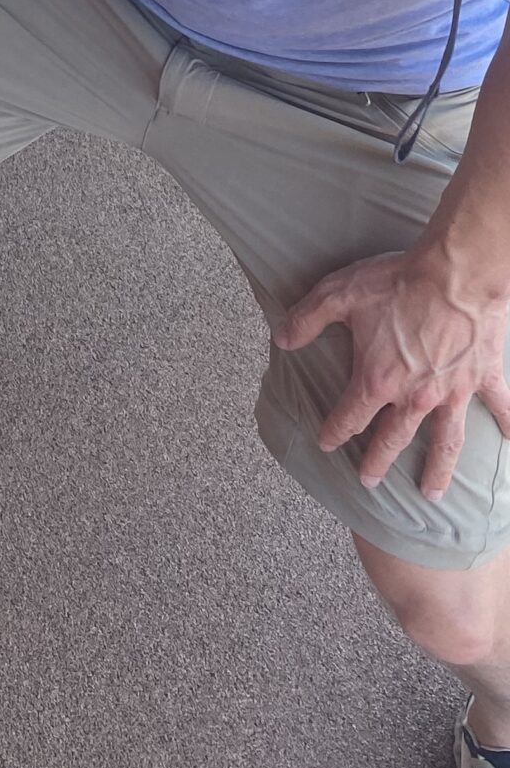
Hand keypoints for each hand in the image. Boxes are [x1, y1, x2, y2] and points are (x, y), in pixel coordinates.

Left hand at [275, 247, 509, 497]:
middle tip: (370, 482)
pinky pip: (501, 408)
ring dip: (438, 469)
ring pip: (447, 441)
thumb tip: (281, 339)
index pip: (350, 415)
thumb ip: (307, 319)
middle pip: (394, 437)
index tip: (327, 443)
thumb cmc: (397, 282)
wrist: (455, 273)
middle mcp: (416, 395)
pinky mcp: (485, 377)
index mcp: (378, 379)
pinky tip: (509, 443)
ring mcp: (453, 390)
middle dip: (379, 461)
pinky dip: (507, 425)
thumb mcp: (337, 295)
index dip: (335, 431)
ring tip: (432, 493)